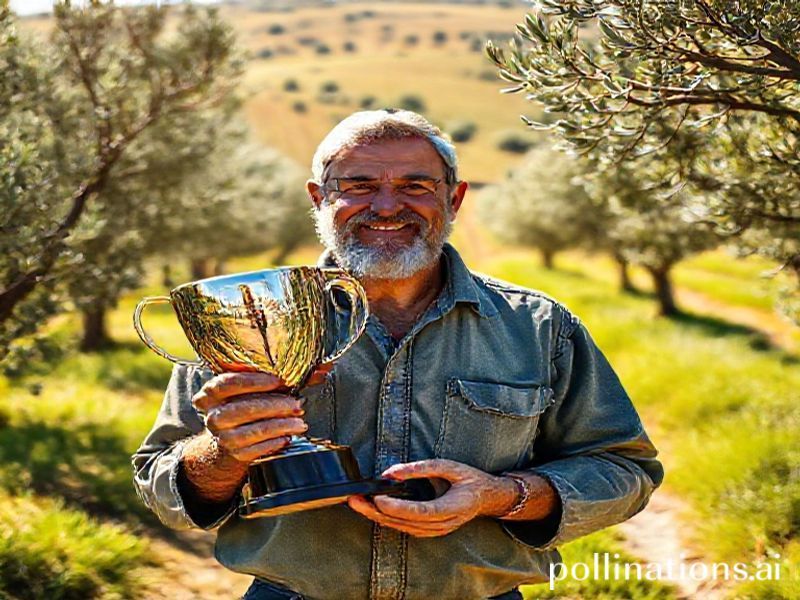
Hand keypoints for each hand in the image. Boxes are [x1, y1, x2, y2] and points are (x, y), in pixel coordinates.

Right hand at [192, 366, 329, 462]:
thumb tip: (324, 367)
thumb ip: (286, 377)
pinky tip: (288, 436)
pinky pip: (256, 450)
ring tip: (299, 422)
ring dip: (279, 426)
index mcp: (212, 393)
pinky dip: (275, 442)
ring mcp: (223, 437)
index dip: (252, 382)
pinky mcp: (235, 454)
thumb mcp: (257, 388)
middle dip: (273, 406)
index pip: (226, 383)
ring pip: (251, 431)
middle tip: (296, 405)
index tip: (278, 381)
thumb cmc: (248, 404)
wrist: (232, 436)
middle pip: (241, 409)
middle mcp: (214, 416)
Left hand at [347, 459, 518, 537]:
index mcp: (452, 508)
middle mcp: (443, 524)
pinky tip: (374, 511)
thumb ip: (421, 468)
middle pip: (405, 523)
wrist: (486, 497)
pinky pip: (405, 528)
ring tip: (358, 505)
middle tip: (355, 501)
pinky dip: (388, 520)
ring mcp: (436, 531)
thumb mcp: (450, 466)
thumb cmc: (470, 480)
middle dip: (376, 513)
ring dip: (378, 517)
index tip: (378, 498)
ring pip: (402, 528)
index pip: (420, 511)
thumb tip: (394, 472)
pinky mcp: (429, 531)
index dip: (397, 507)